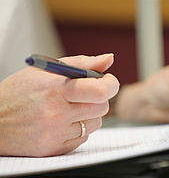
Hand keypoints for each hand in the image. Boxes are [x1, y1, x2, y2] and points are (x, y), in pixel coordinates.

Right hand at [0, 54, 118, 156]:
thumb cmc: (18, 92)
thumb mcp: (46, 69)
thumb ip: (82, 63)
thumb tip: (108, 59)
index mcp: (56, 89)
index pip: (100, 90)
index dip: (111, 84)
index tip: (109, 81)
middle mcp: (56, 113)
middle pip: (102, 107)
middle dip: (98, 98)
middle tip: (85, 94)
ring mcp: (55, 133)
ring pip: (96, 123)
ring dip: (89, 114)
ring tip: (69, 108)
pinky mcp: (54, 149)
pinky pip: (83, 138)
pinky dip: (79, 128)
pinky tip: (63, 121)